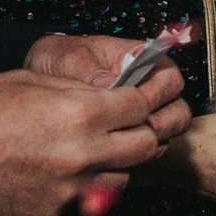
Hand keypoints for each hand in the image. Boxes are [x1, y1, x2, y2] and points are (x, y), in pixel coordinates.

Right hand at [0, 65, 180, 215]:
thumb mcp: (33, 82)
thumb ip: (80, 91)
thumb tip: (113, 94)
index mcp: (80, 113)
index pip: (142, 106)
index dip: (146, 99)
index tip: (144, 97)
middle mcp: (82, 153)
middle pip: (145, 146)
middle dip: (144, 133)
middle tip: (131, 126)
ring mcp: (69, 188)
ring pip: (121, 178)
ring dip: (115, 164)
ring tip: (89, 150)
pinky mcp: (51, 213)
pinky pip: (82, 199)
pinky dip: (77, 186)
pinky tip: (53, 172)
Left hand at [25, 32, 191, 143]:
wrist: (38, 75)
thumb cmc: (59, 59)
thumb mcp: (72, 61)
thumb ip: (97, 76)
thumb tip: (115, 90)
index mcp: (144, 60)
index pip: (171, 81)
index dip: (158, 95)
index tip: (135, 106)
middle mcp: (149, 89)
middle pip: (177, 113)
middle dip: (160, 125)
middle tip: (131, 131)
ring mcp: (142, 115)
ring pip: (165, 135)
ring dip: (148, 142)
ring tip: (116, 143)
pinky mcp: (128, 136)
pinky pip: (144, 151)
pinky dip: (132, 155)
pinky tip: (108, 153)